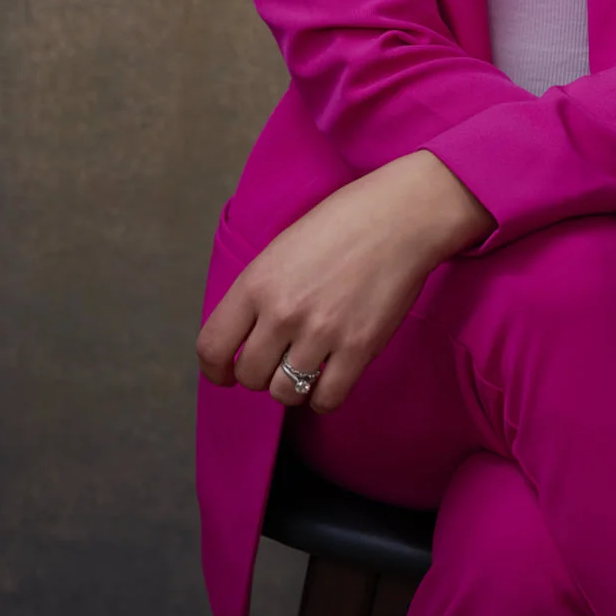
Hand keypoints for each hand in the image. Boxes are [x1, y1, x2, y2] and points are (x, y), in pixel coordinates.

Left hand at [196, 150, 493, 413]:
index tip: (227, 373)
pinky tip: (332, 375)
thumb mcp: (284, 248)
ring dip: (293, 386)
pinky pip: (326, 400)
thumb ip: (261, 291)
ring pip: (285, 393)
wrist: (403, 215)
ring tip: (308, 366)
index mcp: (257, 282)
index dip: (216, 370)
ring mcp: (321, 332)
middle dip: (261, 374)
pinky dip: (324, 396)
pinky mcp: (358, 348)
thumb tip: (247, 335)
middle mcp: (283, 311)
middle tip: (281, 358)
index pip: (211, 347)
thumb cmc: (344, 222)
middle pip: (250, 376)